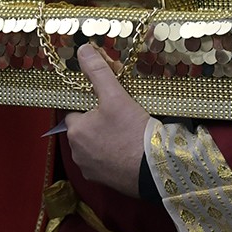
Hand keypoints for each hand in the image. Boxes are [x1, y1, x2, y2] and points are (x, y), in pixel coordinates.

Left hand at [62, 44, 148, 196]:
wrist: (157, 170)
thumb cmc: (133, 133)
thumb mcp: (116, 96)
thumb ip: (98, 72)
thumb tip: (83, 49)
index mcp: (74, 130)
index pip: (76, 111)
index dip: (91, 106)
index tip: (108, 104)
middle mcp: (76, 152)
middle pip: (85, 129)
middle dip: (99, 123)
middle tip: (122, 118)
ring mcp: (90, 169)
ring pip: (94, 146)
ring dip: (106, 140)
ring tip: (127, 135)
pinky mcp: (104, 181)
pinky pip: (104, 163)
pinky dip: (113, 157)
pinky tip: (129, 151)